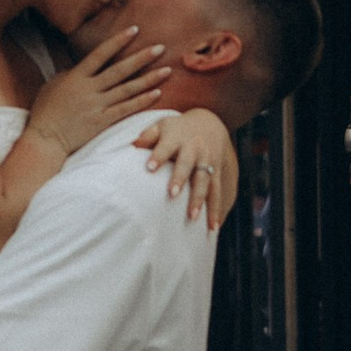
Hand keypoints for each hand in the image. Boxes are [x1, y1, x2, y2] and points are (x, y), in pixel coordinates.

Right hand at [23, 23, 163, 159]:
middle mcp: (89, 89)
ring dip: (148, 79)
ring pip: (127, 89)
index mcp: (76, 77)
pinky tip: (156, 94)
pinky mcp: (102, 122)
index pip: (100, 54)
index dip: (118, 41)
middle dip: (141, 58)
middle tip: (160, 47)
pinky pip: (126, 109)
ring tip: (167, 70)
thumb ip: (68, 74)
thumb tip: (79, 66)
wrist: (45, 139)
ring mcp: (97, 106)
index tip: (134, 29)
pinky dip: (142, 101)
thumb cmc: (45, 111)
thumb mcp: (52, 86)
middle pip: (120, 70)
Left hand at [135, 106, 238, 229]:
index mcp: (177, 138)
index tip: (149, 167)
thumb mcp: (161, 126)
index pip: (166, 147)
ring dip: (199, 200)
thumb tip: (132, 145)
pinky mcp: (217, 173)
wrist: (210, 124)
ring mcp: (207, 162)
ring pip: (205, 182)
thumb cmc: (177, 129)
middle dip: (180, 179)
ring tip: (193, 218)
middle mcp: (194, 149)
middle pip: (187, 165)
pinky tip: (213, 227)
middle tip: (172, 194)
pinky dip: (216, 210)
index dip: (158, 156)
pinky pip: (217, 193)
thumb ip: (147, 136)